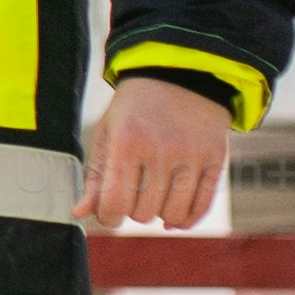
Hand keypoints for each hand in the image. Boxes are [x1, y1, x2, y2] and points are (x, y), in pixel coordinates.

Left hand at [76, 79, 232, 229]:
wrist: (181, 75)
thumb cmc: (134, 109)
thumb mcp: (107, 134)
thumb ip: (95, 176)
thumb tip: (79, 214)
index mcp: (127, 143)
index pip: (115, 205)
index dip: (108, 217)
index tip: (109, 210)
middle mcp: (161, 150)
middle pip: (143, 214)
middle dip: (133, 210)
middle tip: (134, 191)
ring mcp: (192, 156)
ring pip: (172, 215)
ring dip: (159, 214)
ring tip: (153, 196)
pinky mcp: (216, 159)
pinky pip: (201, 208)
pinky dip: (186, 220)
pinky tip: (174, 214)